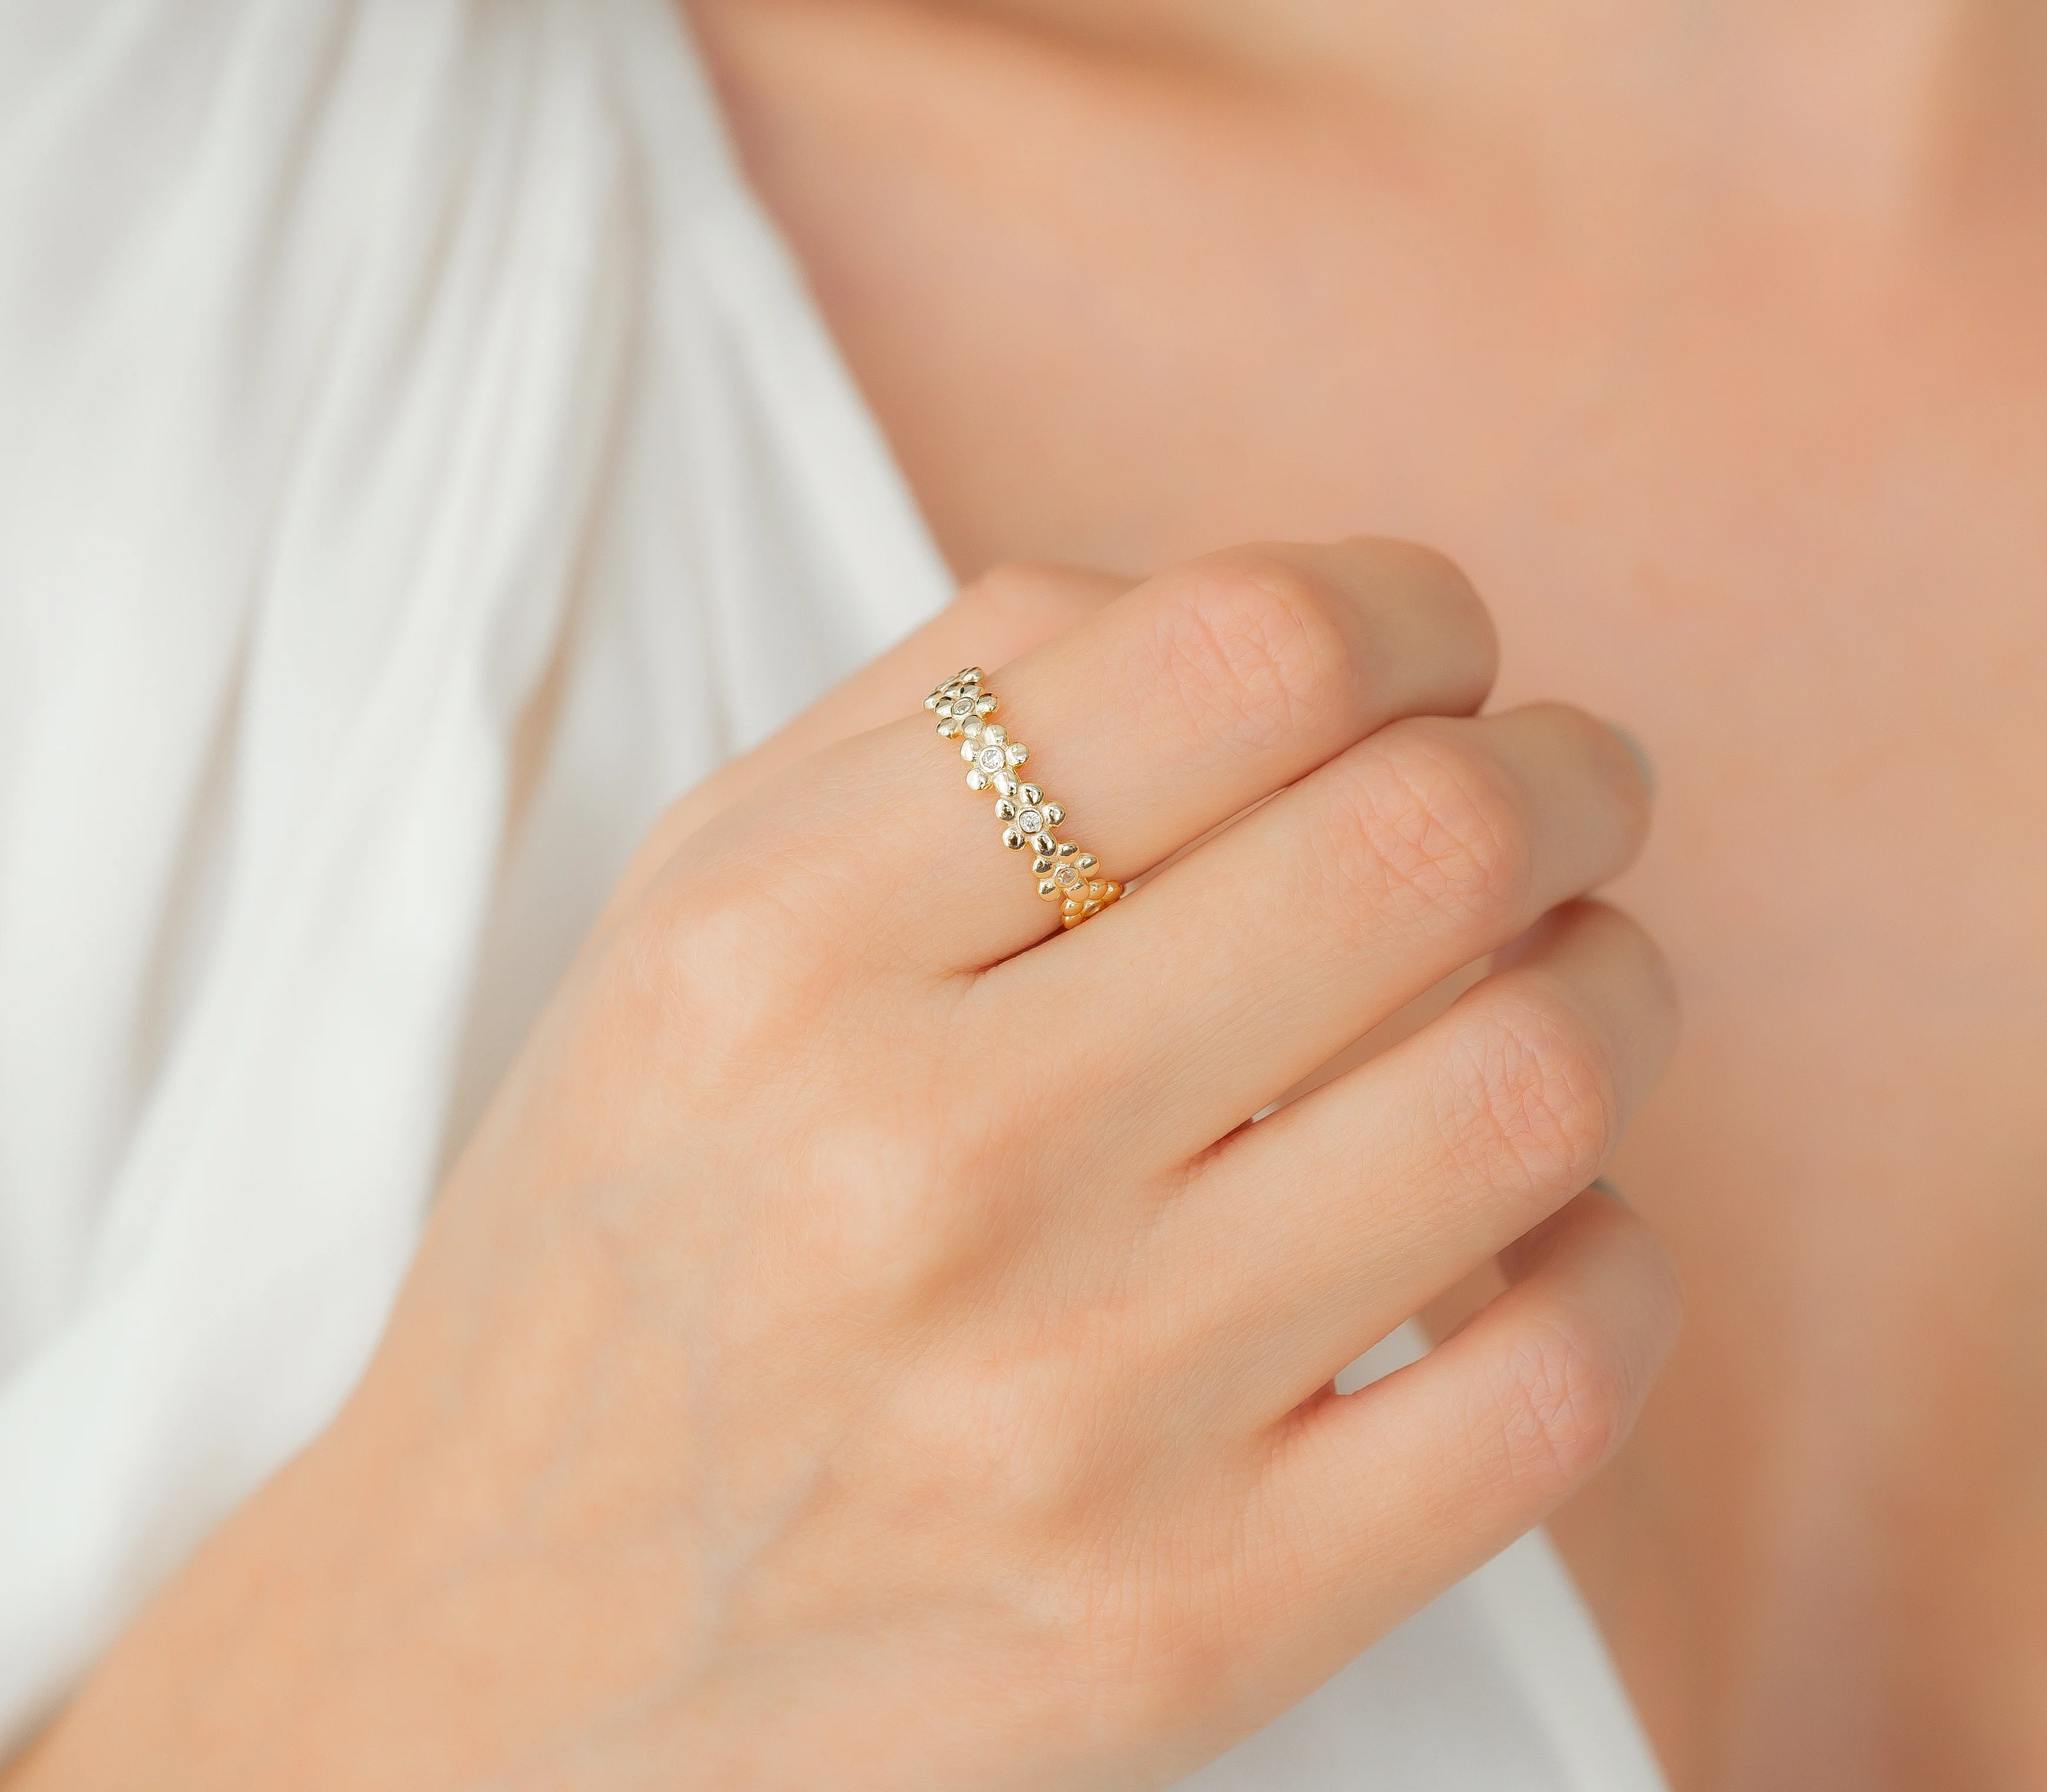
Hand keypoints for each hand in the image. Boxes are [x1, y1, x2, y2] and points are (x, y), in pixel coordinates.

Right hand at [17, 542, 1678, 1790]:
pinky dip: (1609, 1256)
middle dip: (1557, 774)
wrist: (508, 1649)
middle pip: (1425, 844)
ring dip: (1612, 988)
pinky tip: (1530, 1223)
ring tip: (1561, 979)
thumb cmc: (632, 1236)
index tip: (1433, 651)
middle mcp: (927, 1165)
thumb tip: (1285, 627)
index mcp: (788, 946)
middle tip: (1555, 788)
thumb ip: (953, 700)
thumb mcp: (694, 907)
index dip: (1408, 613)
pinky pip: (1553, 1386)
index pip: (1238, 656)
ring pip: (1532, 1090)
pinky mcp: (1195, 1621)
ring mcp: (1073, 1412)